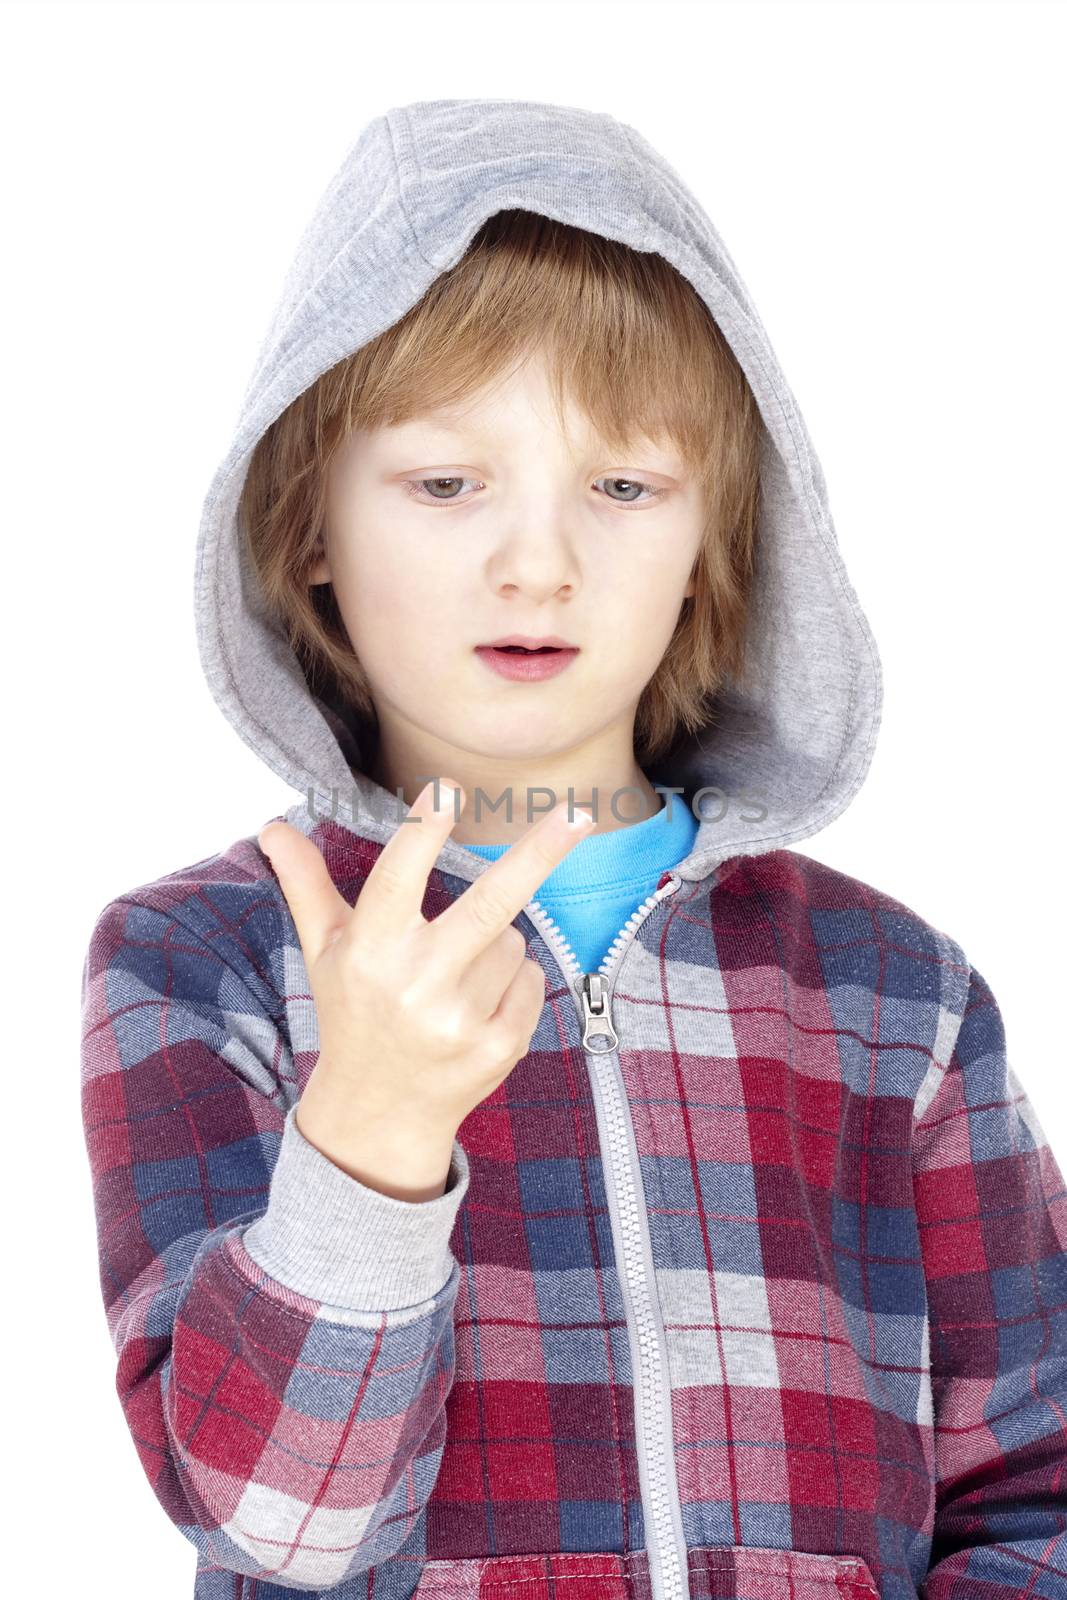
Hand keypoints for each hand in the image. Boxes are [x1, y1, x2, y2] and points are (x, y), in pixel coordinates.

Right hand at [258, 783, 594, 1183]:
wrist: (379, 1114)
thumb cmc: (354, 1013)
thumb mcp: (324, 951)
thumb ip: (306, 884)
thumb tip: (272, 827)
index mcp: (369, 951)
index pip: (398, 878)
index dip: (424, 831)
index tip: (447, 788)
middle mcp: (414, 984)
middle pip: (489, 906)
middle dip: (537, 855)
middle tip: (578, 813)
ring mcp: (461, 1020)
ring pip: (512, 939)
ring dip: (495, 944)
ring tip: (454, 980)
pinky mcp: (499, 1046)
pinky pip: (531, 978)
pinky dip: (515, 982)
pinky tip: (478, 1006)